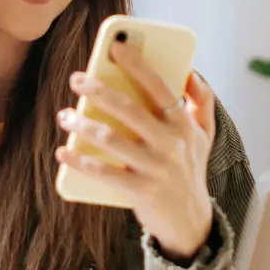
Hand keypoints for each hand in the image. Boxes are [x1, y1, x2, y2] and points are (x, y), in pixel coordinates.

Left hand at [56, 42, 215, 260]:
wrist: (191, 222)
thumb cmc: (190, 169)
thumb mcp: (205, 135)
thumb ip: (202, 101)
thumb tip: (190, 72)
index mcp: (183, 124)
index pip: (160, 87)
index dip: (138, 65)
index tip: (115, 48)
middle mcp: (171, 144)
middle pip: (130, 110)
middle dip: (100, 91)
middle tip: (76, 80)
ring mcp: (156, 168)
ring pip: (113, 140)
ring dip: (84, 125)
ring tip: (64, 116)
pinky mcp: (141, 191)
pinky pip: (105, 173)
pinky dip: (81, 161)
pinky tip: (64, 151)